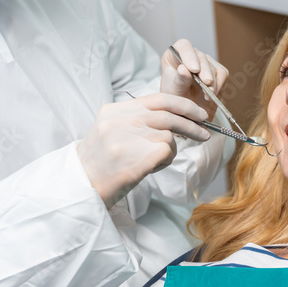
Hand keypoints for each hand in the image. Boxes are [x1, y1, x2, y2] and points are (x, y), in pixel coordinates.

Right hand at [78, 93, 210, 207]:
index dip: (182, 104)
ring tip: (156, 160)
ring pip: (169, 135)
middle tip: (205, 133)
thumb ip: (136, 120)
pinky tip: (152, 168)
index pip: (157, 98)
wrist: (82, 188)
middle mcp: (121, 120)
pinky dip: (166, 160)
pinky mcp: (139, 156)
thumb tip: (173, 117)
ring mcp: (129, 137)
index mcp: (114, 110)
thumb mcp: (111, 132)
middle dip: (192, 123)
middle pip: (168, 114)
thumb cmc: (100, 163)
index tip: (197, 113)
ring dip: (171, 149)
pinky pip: (168, 151)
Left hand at [160, 39, 227, 119]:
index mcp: (174, 56)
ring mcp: (205, 63)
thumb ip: (179, 80)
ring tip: (207, 95)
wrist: (185, 111)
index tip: (194, 69)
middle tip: (206, 82)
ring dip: (212, 81)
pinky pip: (222, 74)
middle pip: (201, 57)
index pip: (184, 46)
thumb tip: (184, 69)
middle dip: (205, 71)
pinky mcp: (216, 71)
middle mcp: (191, 56)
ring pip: (213, 66)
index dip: (190, 55)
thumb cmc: (175, 99)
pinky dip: (219, 85)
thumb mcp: (173, 91)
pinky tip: (212, 95)